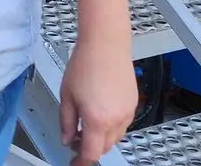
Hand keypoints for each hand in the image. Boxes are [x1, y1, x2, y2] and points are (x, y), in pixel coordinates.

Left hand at [59, 40, 136, 164]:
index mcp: (97, 120)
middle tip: (75, 139)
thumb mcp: (67, 95)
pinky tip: (99, 113)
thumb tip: (67, 138)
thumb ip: (66, 122)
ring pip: (114, 137)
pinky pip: (122, 124)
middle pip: (104, 147)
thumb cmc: (85, 64)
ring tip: (85, 123)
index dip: (81, 160)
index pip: (91, 152)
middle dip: (89, 147)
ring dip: (100, 137)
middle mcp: (116, 120)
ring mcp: (127, 113)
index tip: (74, 162)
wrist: (106, 45)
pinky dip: (110, 126)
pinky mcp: (134, 104)